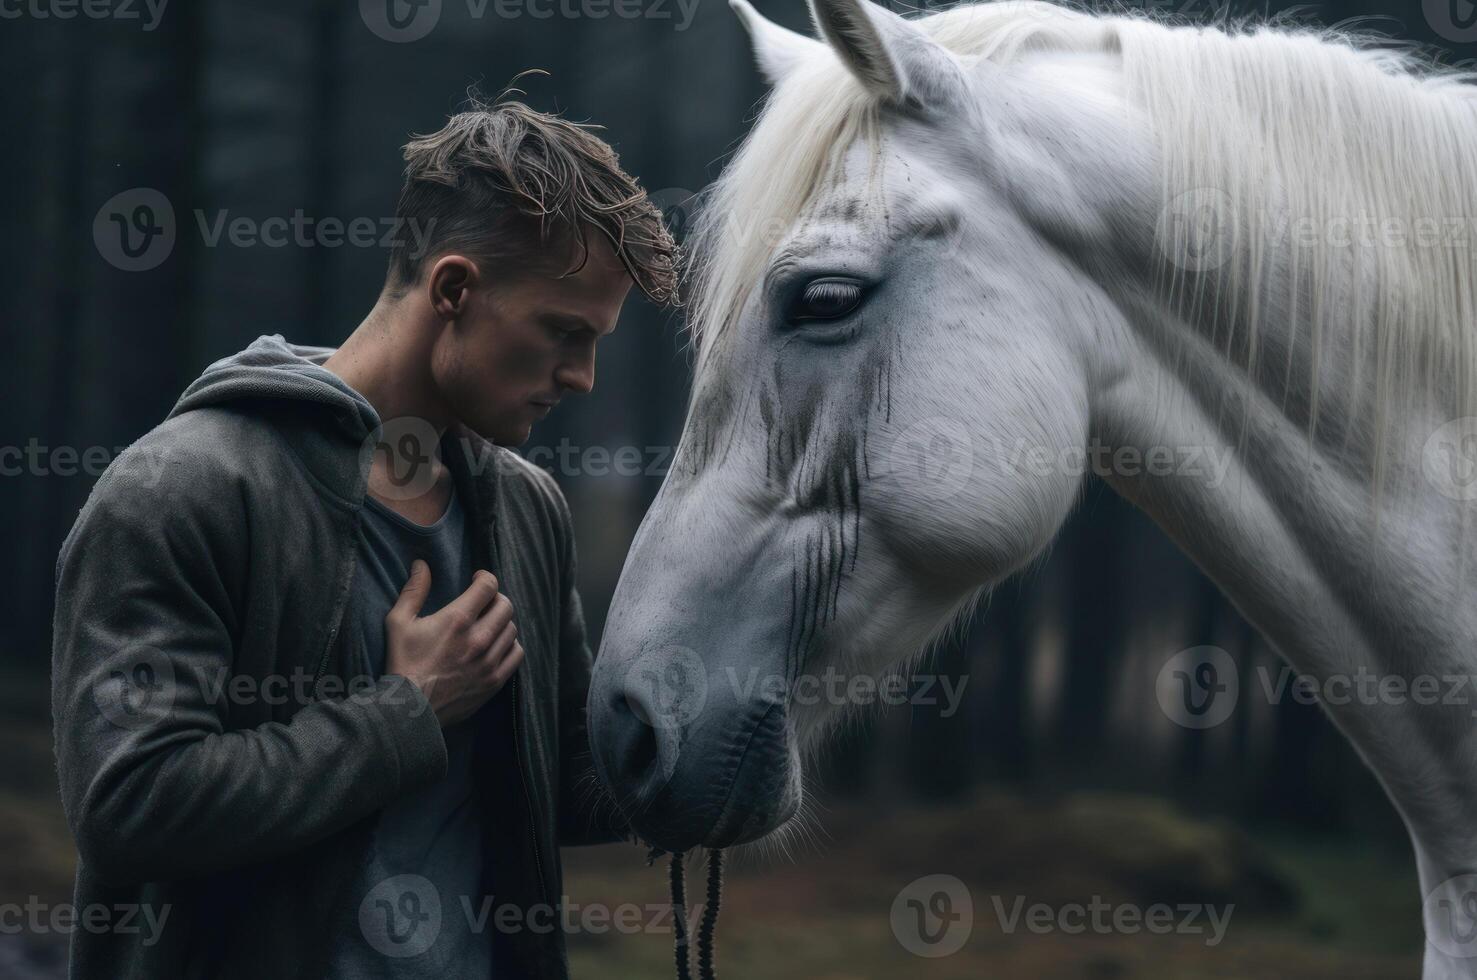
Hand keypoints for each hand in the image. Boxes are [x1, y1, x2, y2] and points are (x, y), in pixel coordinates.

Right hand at [384, 561, 524, 727]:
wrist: (408, 709)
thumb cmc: (402, 663)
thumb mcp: (399, 622)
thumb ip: (413, 591)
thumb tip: (422, 565)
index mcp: (457, 620)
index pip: (489, 586)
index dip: (484, 578)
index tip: (476, 580)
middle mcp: (479, 639)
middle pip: (506, 605)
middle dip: (495, 599)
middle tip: (483, 603)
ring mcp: (489, 661)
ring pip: (512, 629)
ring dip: (502, 623)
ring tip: (488, 625)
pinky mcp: (494, 681)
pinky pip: (516, 655)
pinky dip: (509, 646)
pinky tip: (496, 646)